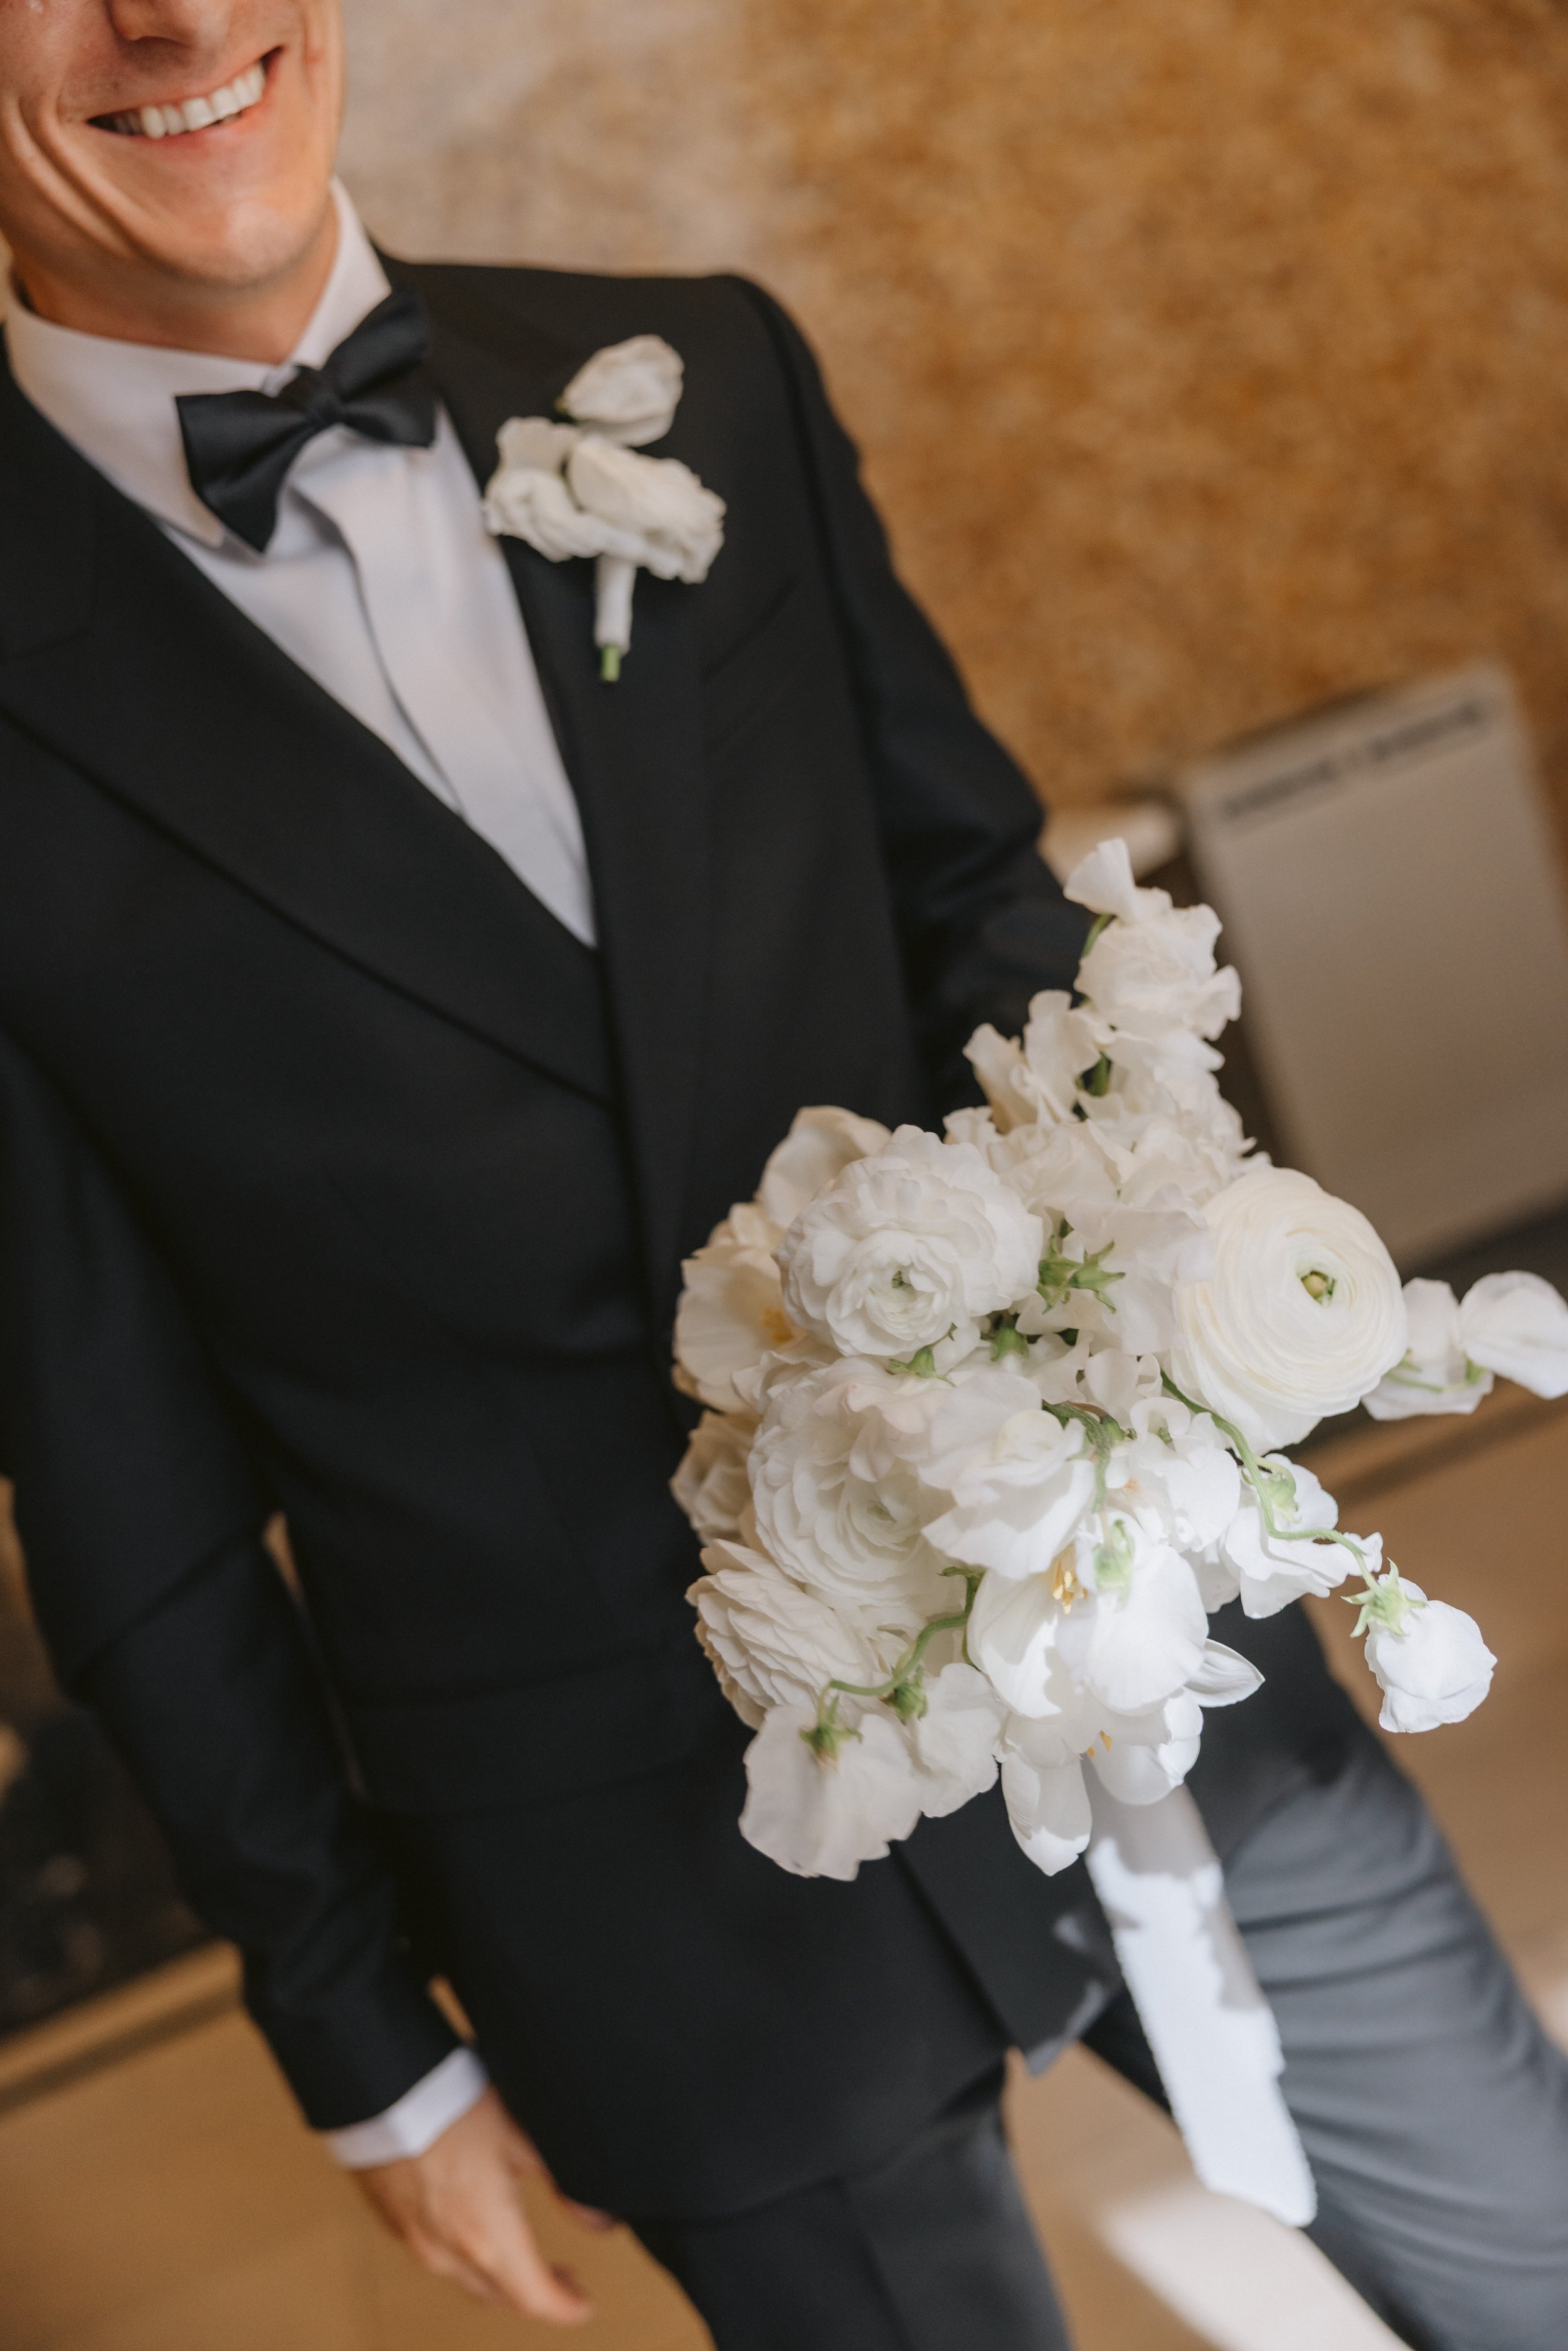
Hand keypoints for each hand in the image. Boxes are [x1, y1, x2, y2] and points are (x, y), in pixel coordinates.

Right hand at [352, 2084, 614, 2323]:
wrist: (382, 2088)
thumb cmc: (453, 2104)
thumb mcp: (524, 2137)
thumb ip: (565, 2186)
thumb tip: (602, 2221)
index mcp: (487, 2237)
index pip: (534, 2299)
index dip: (565, 2308)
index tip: (583, 2305)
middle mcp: (450, 2252)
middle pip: (502, 2296)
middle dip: (537, 2295)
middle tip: (564, 2280)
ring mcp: (419, 2242)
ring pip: (469, 2282)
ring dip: (502, 2280)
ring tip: (527, 2259)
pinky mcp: (399, 2225)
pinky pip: (442, 2260)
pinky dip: (470, 2261)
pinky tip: (480, 2233)